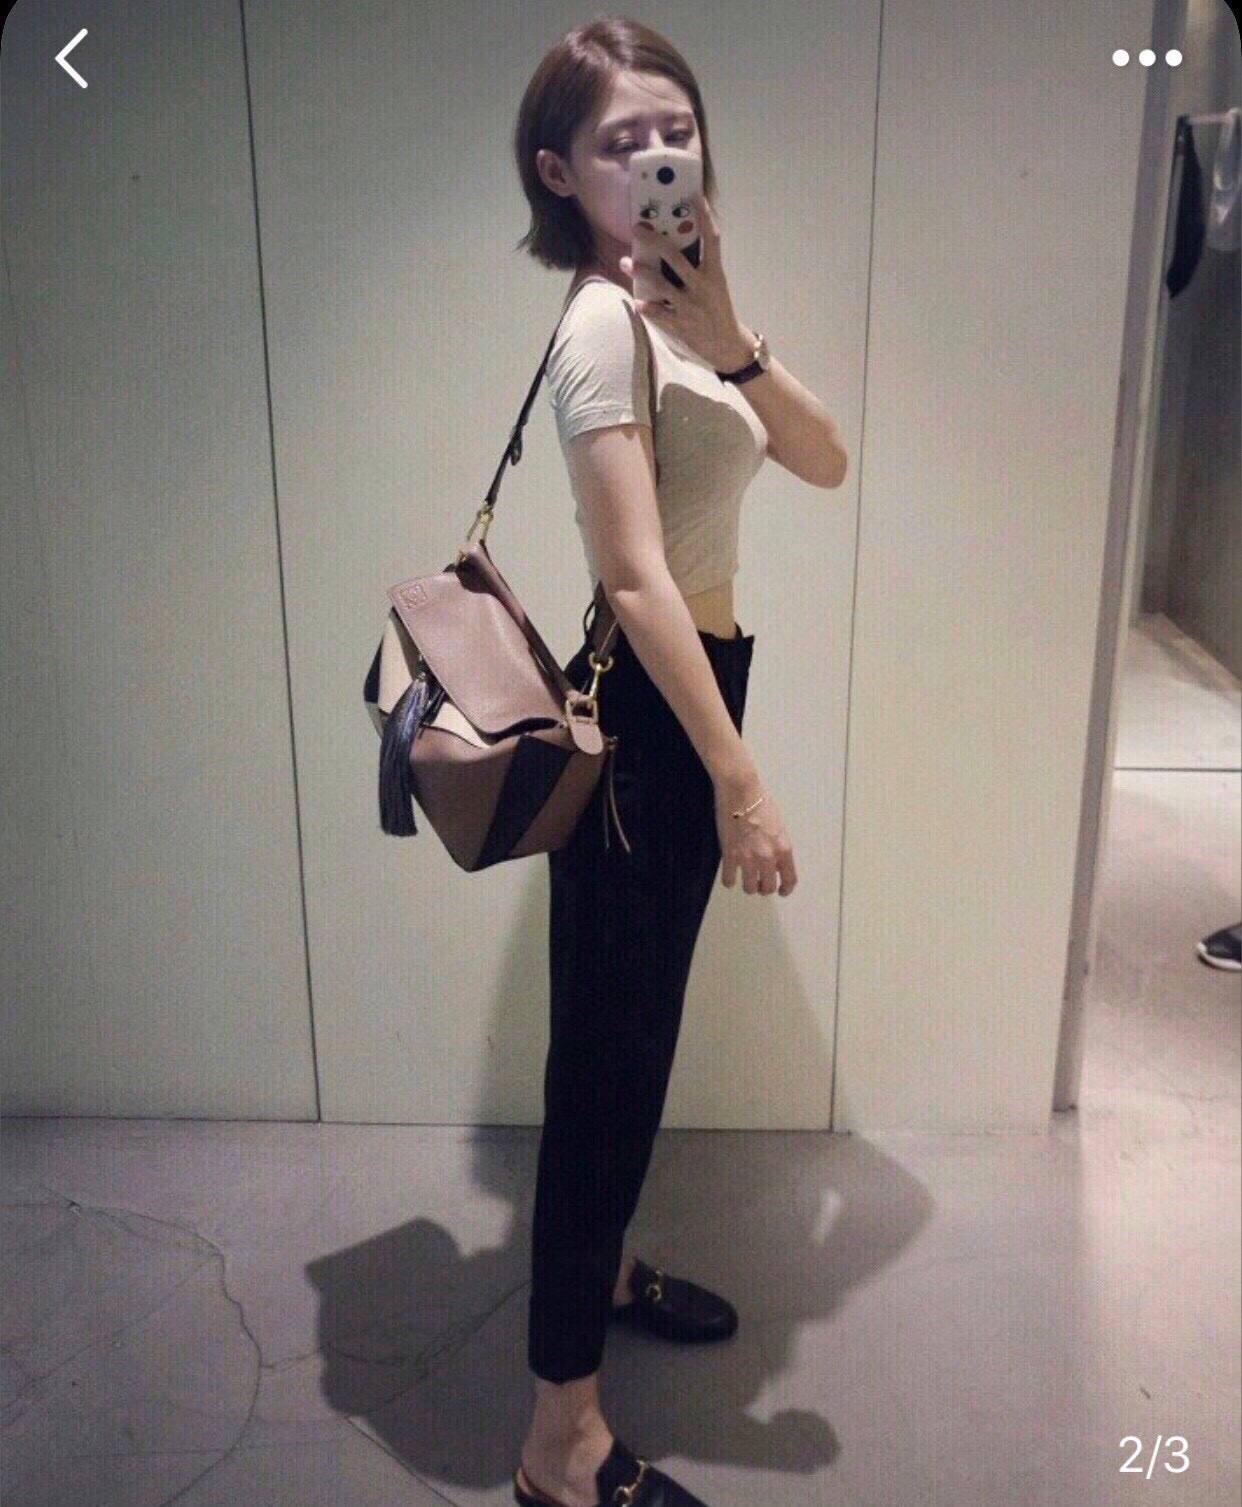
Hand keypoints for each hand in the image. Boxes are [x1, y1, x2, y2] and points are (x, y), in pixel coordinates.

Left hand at [619, 190, 753, 372]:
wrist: (728, 345)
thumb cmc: (717, 309)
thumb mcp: (715, 284)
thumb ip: (699, 265)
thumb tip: (674, 243)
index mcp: (715, 273)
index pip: (711, 239)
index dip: (704, 216)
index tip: (695, 194)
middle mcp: (703, 287)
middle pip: (676, 258)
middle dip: (654, 241)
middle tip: (637, 228)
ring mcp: (691, 307)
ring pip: (662, 286)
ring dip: (641, 272)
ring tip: (625, 261)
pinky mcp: (681, 325)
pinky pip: (660, 315)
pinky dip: (648, 308)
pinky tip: (637, 302)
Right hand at [714, 777, 796, 895]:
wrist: (740, 790)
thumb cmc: (760, 802)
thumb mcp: (779, 826)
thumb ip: (778, 846)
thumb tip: (773, 862)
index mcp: (783, 849)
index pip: (789, 880)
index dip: (785, 889)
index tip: (781, 891)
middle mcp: (767, 857)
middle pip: (768, 888)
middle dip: (764, 888)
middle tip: (759, 883)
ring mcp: (747, 858)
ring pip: (749, 888)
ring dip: (747, 885)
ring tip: (744, 878)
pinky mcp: (729, 855)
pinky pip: (729, 880)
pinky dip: (729, 880)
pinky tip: (729, 875)